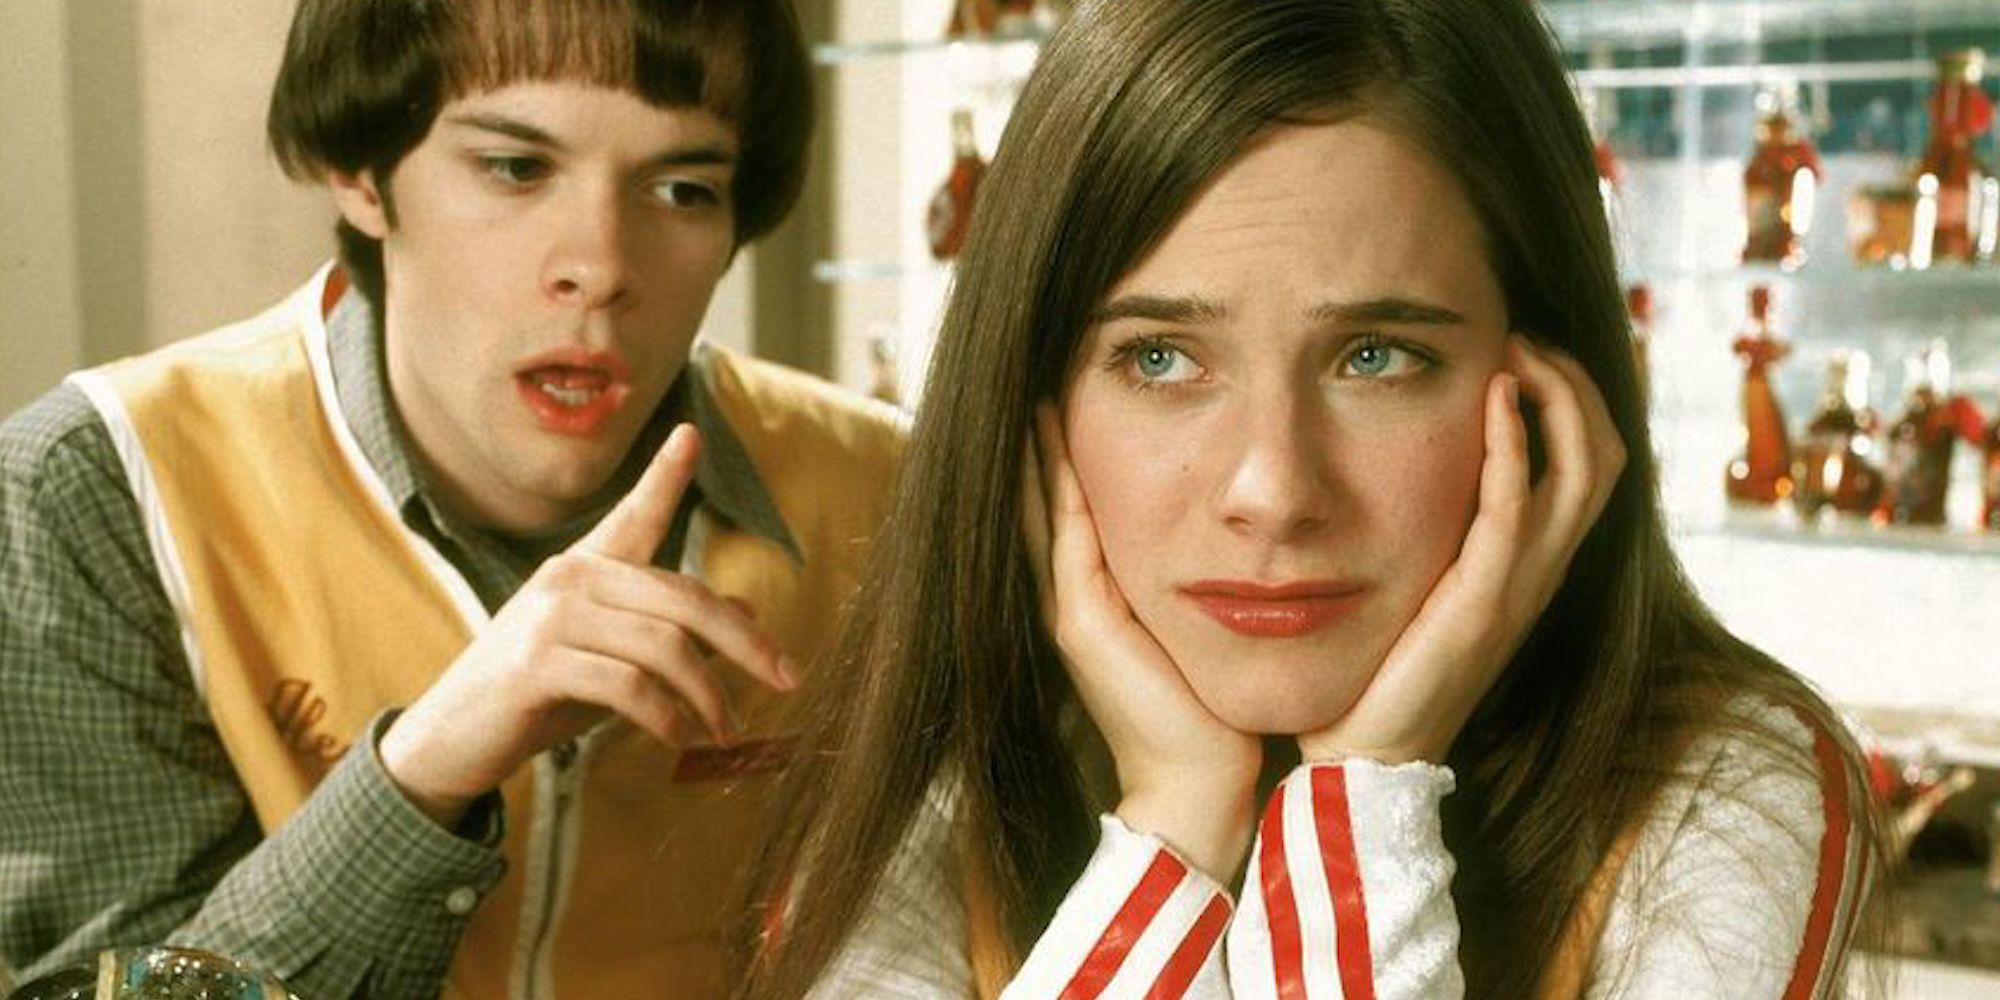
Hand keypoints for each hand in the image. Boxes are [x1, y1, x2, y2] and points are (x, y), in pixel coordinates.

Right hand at [379, 424, 798, 826]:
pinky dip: (667, 719)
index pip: (634, 513)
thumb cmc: (539, 694)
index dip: (665, 474)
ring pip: (664, 647)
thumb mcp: (612, 657)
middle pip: (685, 599)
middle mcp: (570, 578)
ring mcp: (549, 617)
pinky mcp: (535, 665)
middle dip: (746, 644)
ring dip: (708, 697)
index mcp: (587, 567)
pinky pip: (628, 687)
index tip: (691, 434)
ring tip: (726, 731)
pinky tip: (681, 740)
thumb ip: (670, 632)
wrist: (452, 738)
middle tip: (787, 680)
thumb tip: (747, 613)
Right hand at [1026, 405, 1259, 876]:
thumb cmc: (1218, 716)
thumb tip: (1246, 528)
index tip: (1067, 389)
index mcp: (1103, 599)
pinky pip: (1065, 534)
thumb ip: (1206, 582)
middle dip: (1037, 437)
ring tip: (1031, 383)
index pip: (1076, 507)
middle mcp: (1075, 597)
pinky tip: (1051, 432)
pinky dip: (1054, 481)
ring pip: (1043, 506)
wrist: (1204, 788)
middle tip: (1033, 369)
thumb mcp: (1206, 629)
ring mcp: (1071, 608)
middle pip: (1044, 498)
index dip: (1065, 452)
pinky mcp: (1082, 621)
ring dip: (1034, 446)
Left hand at [1299, 336, 1625, 764]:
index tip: (1523, 347)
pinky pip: (1516, 509)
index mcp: (1531, 564)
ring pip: (1585, 470)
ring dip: (1556, 396)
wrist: (1366, 753)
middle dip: (1576, 382)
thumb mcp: (1419, 577)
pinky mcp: (1482, 604)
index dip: (1575, 397)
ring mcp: (1520, 588)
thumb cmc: (1380, 667)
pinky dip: (1514, 445)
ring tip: (1516, 350)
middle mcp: (1541, 571)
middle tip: (1523, 335)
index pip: (1591, 461)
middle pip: (1607, 452)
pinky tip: (1493, 398)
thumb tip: (1402, 457)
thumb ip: (1433, 525)